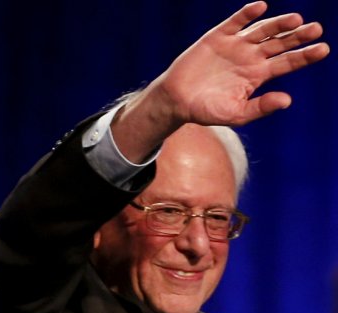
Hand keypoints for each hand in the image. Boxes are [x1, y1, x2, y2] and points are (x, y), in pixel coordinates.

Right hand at [155, 1, 328, 126]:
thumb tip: (287, 100)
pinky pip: (235, 22)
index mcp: (258, 75)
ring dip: (278, 24)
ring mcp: (235, 45)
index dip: (305, 56)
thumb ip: (260, 107)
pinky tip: (260, 7)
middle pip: (280, 42)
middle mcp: (251, 57)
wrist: (176, 101)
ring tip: (295, 20)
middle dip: (298, 36)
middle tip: (316, 29)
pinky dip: (247, 14)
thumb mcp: (235, 114)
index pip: (288, 62)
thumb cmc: (206, 111)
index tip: (322, 49)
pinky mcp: (217, 37)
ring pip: (262, 30)